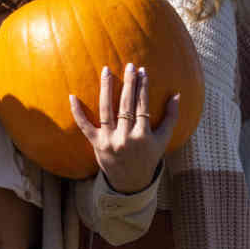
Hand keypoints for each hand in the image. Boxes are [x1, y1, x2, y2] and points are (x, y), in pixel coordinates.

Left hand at [70, 63, 178, 193]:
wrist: (130, 182)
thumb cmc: (148, 157)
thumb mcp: (163, 141)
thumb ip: (171, 118)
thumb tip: (177, 95)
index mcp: (143, 136)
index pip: (142, 106)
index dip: (143, 88)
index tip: (142, 71)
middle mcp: (125, 138)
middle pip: (126, 105)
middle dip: (128, 83)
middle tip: (129, 65)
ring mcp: (109, 140)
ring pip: (106, 110)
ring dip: (106, 89)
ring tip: (106, 71)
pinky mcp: (96, 143)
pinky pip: (84, 126)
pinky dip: (77, 112)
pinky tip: (73, 96)